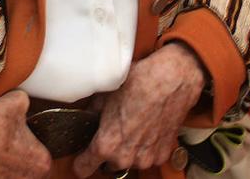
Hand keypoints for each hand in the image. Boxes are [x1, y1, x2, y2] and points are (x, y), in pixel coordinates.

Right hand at [0, 91, 51, 177]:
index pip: (40, 147)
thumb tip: (22, 100)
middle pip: (25, 159)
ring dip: (2, 157)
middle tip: (2, 134)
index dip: (26, 135)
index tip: (16, 130)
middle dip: (16, 148)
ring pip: (8, 167)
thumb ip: (24, 102)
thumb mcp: (14, 102)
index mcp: (42, 162)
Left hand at [72, 43, 206, 176]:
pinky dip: (144, 147)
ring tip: (130, 125)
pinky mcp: (162, 155)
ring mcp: (146, 158)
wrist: (170, 82)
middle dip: (107, 151)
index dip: (80, 162)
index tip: (79, 161)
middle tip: (110, 130)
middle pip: (108, 164)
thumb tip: (88, 117)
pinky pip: (146, 156)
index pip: (84, 167)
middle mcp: (126, 157)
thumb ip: (92, 114)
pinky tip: (144, 128)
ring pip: (129, 161)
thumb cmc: (138, 86)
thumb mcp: (103, 96)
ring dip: (127, 149)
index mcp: (107, 144)